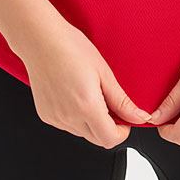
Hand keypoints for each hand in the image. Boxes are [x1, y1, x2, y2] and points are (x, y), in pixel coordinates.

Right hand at [13, 15, 152, 147]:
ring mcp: (55, 118)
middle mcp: (69, 117)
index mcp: (87, 106)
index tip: (126, 120)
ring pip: (81, 132)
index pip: (109, 139)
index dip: (122, 132)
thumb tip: (139, 117)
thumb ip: (121, 100)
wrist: (41, 40)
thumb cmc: (71, 47)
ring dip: (91, 122)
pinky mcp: (46, 115)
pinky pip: (66, 125)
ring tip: (89, 93)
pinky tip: (74, 95)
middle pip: (96, 139)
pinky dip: (75, 117)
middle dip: (108, 127)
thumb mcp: (103, 71)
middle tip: (109, 103)